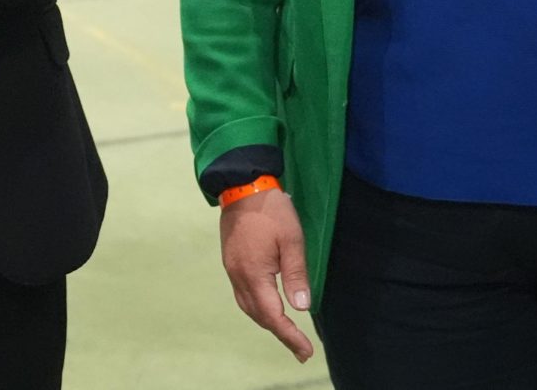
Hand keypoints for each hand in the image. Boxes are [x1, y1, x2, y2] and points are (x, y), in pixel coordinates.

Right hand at [220, 189, 314, 363]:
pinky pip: (243, 295)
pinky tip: (268, 306)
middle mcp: (239, 277)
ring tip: (286, 332)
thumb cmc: (271, 210)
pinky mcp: (230, 262)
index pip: (273, 316)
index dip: (290, 336)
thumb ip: (296, 274)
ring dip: (267, 322)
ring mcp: (232, 270)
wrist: (242, 186)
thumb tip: (302, 307)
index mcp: (254, 274)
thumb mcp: (292, 239)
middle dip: (280, 334)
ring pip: (248, 307)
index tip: (306, 351)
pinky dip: (257, 308)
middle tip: (300, 348)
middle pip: (258, 316)